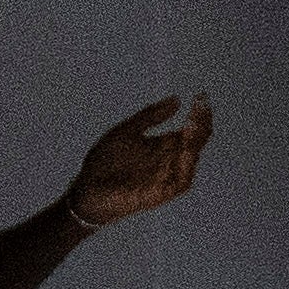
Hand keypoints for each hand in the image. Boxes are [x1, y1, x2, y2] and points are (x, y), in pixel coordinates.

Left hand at [65, 93, 213, 228]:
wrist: (87, 187)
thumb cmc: (104, 162)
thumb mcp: (127, 131)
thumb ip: (151, 116)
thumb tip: (177, 100)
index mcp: (165, 145)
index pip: (193, 129)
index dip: (200, 113)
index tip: (201, 96)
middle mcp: (171, 160)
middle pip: (197, 141)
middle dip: (201, 123)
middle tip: (200, 106)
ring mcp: (168, 176)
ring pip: (192, 158)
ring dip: (196, 141)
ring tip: (192, 123)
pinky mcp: (163, 192)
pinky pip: (182, 179)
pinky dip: (186, 164)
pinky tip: (184, 147)